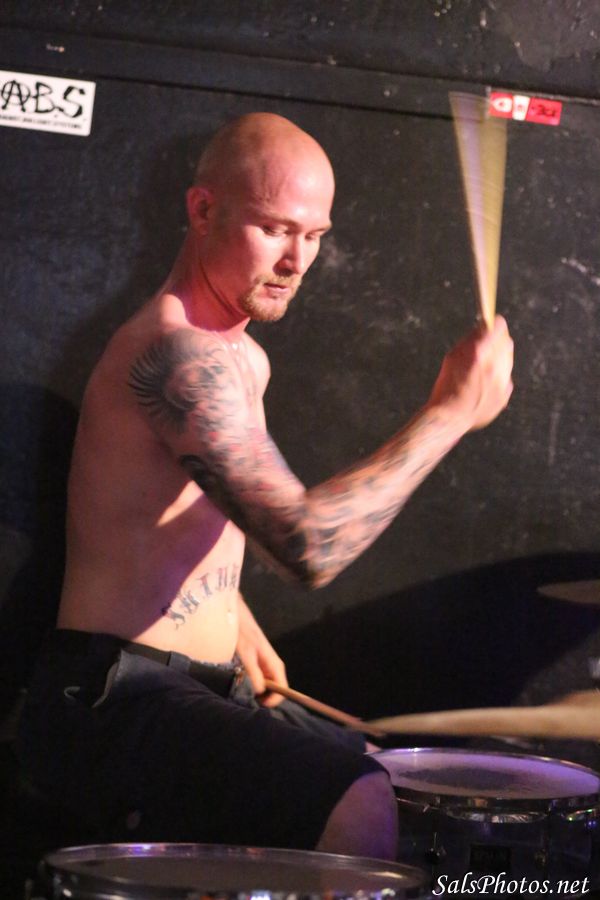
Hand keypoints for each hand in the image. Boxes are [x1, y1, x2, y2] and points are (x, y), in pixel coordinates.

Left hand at [235, 592, 287, 706]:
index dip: (275, 700)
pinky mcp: (257, 662)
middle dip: (265, 698)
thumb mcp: (247, 654)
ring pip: (267, 684)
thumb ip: (254, 672)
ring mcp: (265, 664)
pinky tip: (242, 685)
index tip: (260, 705)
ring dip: (258, 692)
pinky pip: (259, 678)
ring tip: (244, 695)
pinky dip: (253, 684)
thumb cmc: (243, 633)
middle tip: (249, 702)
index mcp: (275, 663)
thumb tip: (260, 691)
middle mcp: (273, 665)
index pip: (283, 687)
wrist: (236, 616)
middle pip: (275, 688)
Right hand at [427, 315, 513, 430]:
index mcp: (480, 355)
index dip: (496, 323)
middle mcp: (495, 368)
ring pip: (507, 362)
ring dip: (498, 358)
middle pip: (506, 344)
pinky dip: (497, 377)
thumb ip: (471, 340)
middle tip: (490, 340)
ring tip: (483, 365)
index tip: (494, 322)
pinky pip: (505, 379)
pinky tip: (483, 383)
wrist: (449, 417)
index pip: (498, 328)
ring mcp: (502, 383)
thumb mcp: (453, 356)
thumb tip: (483, 326)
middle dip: (499, 339)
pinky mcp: (504, 396)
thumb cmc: (446, 386)